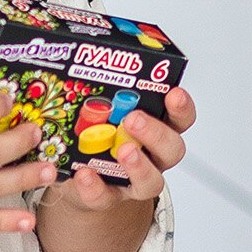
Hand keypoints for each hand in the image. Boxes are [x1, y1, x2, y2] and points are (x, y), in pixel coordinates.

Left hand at [39, 86, 195, 212]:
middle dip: (156, 133)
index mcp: (156, 127)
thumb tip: (69, 53)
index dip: (182, 107)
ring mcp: (133, 181)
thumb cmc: (94, 136)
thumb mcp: (98, 110)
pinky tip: (83, 174)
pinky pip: (106, 198)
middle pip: (172, 149)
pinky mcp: (108, 198)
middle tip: (134, 119)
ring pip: (152, 181)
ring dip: (139, 166)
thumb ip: (93, 89)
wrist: (77, 178)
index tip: (174, 93)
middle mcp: (152, 156)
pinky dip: (95, 187)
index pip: (180, 117)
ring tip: (121, 151)